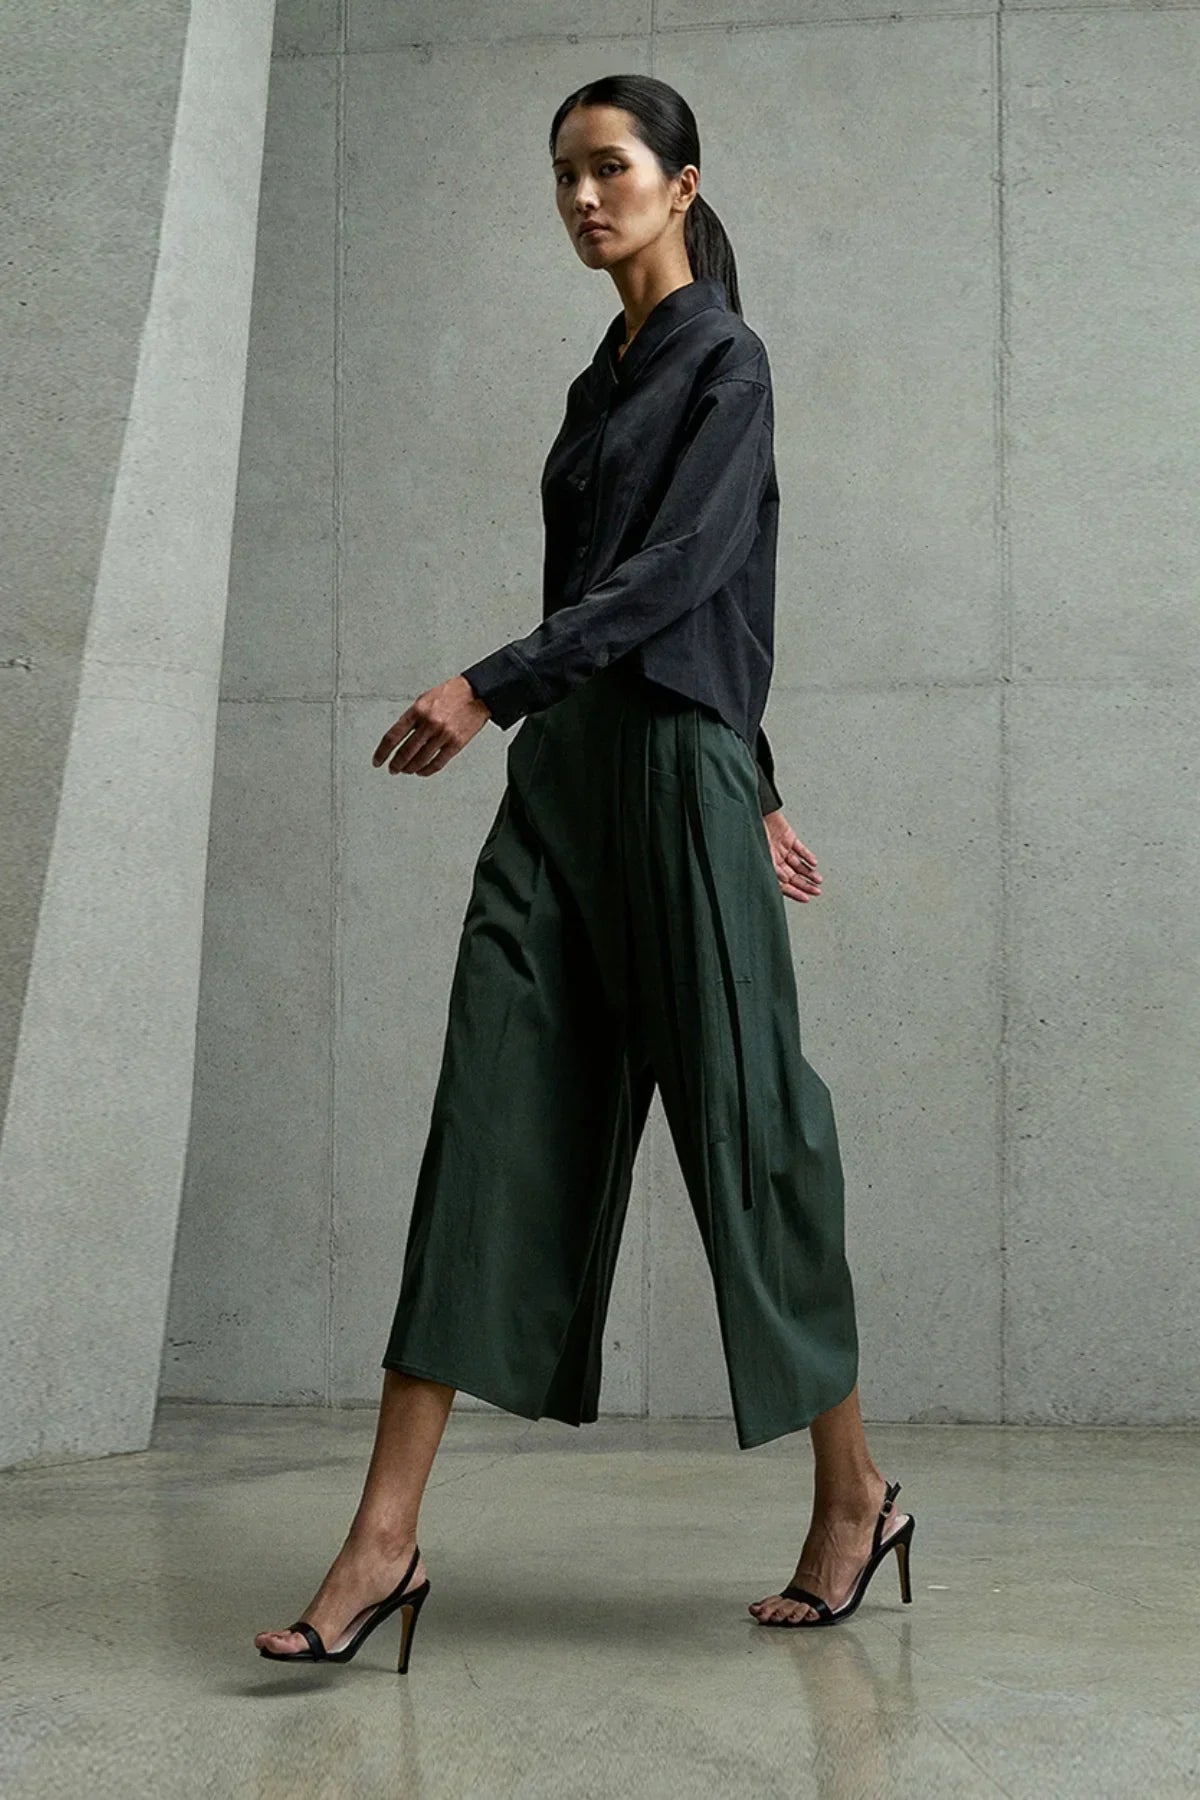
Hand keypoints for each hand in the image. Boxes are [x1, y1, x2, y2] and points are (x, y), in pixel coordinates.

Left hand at [371, 675, 491, 775]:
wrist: (477, 694)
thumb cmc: (450, 695)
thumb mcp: (424, 699)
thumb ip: (412, 718)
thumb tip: (399, 737)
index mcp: (418, 711)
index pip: (393, 736)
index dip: (382, 752)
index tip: (378, 760)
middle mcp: (429, 723)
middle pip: (405, 752)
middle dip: (396, 764)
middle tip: (392, 769)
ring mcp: (443, 735)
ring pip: (420, 760)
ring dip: (409, 768)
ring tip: (405, 770)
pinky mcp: (456, 744)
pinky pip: (437, 763)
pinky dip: (426, 770)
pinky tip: (421, 771)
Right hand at [762, 809, 822, 903]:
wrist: (755, 809)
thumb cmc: (751, 830)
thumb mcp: (761, 855)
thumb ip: (772, 870)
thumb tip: (784, 883)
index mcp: (765, 865)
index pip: (782, 884)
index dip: (794, 892)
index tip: (805, 898)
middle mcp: (774, 858)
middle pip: (792, 876)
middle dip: (805, 884)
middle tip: (816, 891)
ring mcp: (781, 848)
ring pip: (798, 864)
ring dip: (809, 873)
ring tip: (818, 879)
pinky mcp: (788, 837)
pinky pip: (800, 849)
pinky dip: (807, 856)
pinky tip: (813, 863)